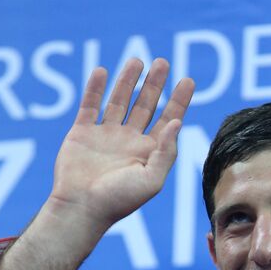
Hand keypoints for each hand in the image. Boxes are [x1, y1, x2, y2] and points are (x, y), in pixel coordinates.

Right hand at [47, 58, 194, 232]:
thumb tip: (176, 122)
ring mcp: (105, 136)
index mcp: (148, 153)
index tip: (188, 80)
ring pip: (119, 101)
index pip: (168, 120)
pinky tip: (102, 71)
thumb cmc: (119, 200)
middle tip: (164, 63)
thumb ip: (166, 152)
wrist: (81, 208)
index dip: (178, 101)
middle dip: (155, 84)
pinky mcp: (82, 133)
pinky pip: (90, 105)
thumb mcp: (151, 180)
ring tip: (137, 61)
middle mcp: (128, 142)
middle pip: (146, 106)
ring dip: (127, 80)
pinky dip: (95, 88)